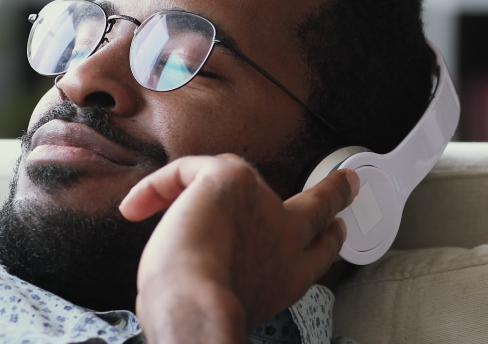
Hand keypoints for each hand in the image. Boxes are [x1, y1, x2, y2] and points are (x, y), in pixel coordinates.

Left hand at [119, 154, 358, 343]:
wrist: (196, 307)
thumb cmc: (199, 317)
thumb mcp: (226, 306)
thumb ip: (226, 284)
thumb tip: (193, 276)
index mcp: (285, 278)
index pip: (316, 254)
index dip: (326, 241)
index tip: (334, 231)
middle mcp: (283, 242)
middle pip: (318, 208)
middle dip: (334, 195)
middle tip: (347, 184)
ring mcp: (263, 205)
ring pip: (242, 176)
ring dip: (215, 174)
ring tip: (202, 178)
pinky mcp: (232, 180)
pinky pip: (189, 170)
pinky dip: (159, 185)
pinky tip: (139, 204)